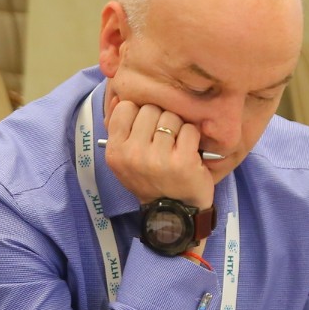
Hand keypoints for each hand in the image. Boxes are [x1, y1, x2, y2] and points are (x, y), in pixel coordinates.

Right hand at [104, 95, 213, 209]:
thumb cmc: (150, 180)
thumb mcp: (125, 158)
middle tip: (163, 141)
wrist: (173, 213)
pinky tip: (189, 152)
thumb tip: (117, 96)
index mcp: (115, 152)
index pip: (126, 107)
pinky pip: (189, 129)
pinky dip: (193, 138)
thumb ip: (119, 127)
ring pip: (171, 117)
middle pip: (150, 109)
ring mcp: (158, 159)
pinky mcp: (183, 162)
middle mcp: (133, 155)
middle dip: (160, 120)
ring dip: (178, 128)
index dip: (139, 114)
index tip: (146, 130)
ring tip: (175, 147)